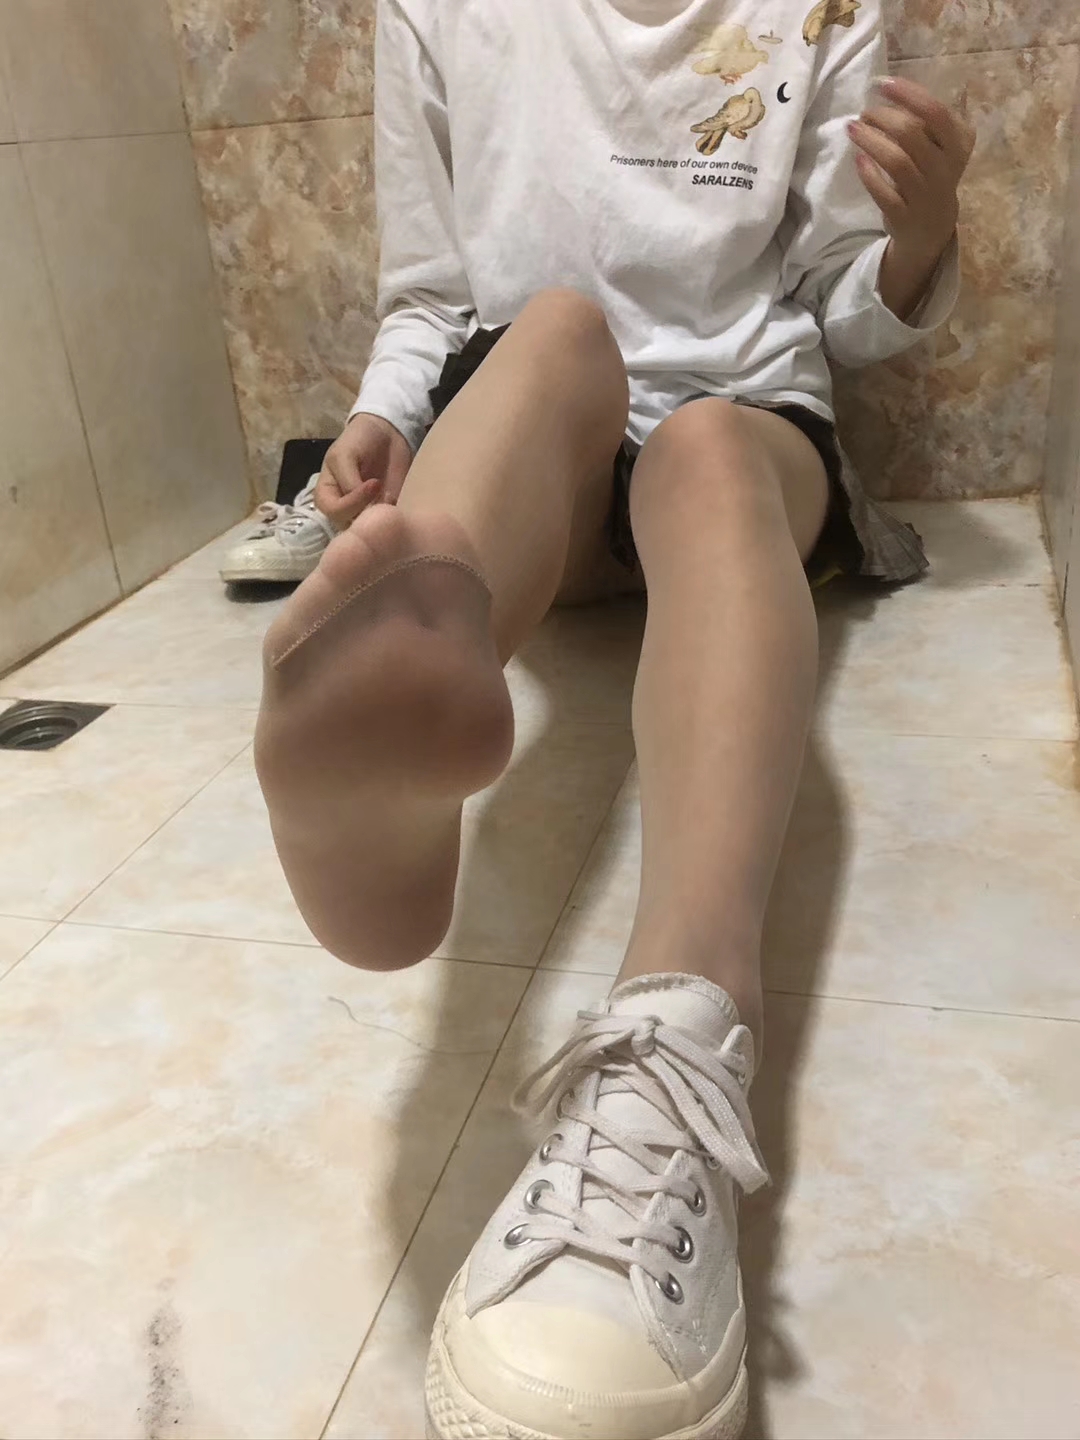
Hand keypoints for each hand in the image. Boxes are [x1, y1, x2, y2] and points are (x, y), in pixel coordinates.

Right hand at [314, 412, 413, 528]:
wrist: (386, 433)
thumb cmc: (358, 440)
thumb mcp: (345, 455)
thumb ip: (349, 481)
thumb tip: (365, 506)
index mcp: (326, 496)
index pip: (334, 511)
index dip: (353, 503)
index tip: (374, 483)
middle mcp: (344, 510)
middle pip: (351, 527)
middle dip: (369, 515)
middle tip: (386, 496)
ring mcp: (364, 514)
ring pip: (369, 531)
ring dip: (383, 520)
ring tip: (394, 500)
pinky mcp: (385, 514)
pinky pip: (387, 525)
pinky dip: (395, 519)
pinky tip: (401, 506)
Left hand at [848, 76, 974, 317]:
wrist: (932, 229)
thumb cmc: (933, 176)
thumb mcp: (944, 147)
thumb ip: (928, 122)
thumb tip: (893, 93)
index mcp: (958, 144)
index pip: (935, 112)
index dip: (907, 94)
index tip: (882, 83)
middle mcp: (945, 169)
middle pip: (911, 133)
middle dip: (882, 117)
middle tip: (864, 113)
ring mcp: (925, 195)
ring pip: (896, 160)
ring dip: (870, 140)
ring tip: (853, 129)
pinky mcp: (904, 216)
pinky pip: (883, 192)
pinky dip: (868, 173)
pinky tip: (858, 158)